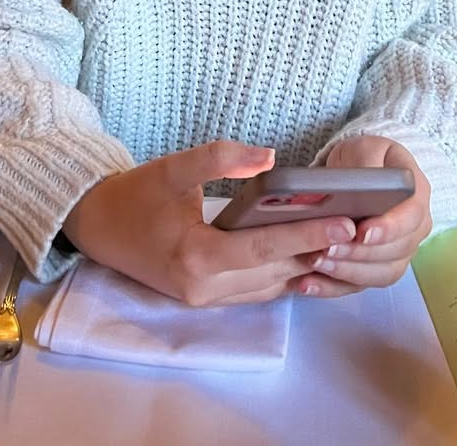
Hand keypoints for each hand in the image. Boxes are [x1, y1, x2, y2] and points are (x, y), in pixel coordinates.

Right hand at [61, 140, 356, 305]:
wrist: (97, 227)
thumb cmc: (136, 195)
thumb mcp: (173, 167)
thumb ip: (220, 158)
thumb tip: (269, 157)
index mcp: (195, 257)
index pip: (263, 249)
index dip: (306, 236)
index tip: (345, 223)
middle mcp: (203, 289)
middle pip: (274, 272)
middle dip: (317, 250)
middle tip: (359, 226)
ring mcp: (204, 299)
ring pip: (269, 286)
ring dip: (304, 264)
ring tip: (344, 239)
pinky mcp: (206, 299)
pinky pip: (256, 290)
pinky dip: (284, 273)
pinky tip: (311, 253)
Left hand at [296, 136, 431, 298]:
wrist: (359, 171)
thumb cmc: (365, 158)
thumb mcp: (366, 149)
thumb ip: (367, 165)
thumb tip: (364, 185)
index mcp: (418, 195)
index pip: (411, 217)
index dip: (389, 228)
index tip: (362, 232)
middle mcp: (414, 229)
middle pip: (395, 251)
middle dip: (359, 253)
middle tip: (327, 248)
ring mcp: (398, 252)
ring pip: (379, 274)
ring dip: (346, 272)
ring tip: (314, 262)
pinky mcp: (376, 268)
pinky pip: (360, 285)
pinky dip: (334, 287)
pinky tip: (308, 283)